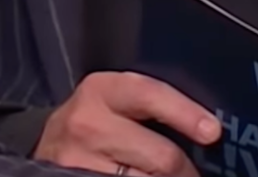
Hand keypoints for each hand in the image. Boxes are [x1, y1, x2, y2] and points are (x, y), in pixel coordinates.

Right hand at [33, 71, 220, 175]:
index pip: (151, 96)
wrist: (45, 148)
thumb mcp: (112, 101)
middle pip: (160, 156)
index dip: (186, 114)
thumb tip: (205, 126)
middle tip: (193, 174)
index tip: (212, 132)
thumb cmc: (93, 122)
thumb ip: (149, 105)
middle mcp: (87, 124)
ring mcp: (78, 162)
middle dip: (185, 170)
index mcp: (101, 90)